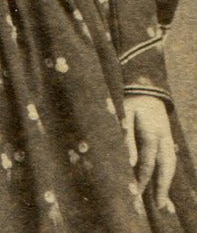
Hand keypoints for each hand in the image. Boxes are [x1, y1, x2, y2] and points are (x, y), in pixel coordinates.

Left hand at [124, 95, 175, 212]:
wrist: (146, 89)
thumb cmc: (131, 102)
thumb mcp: (125, 114)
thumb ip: (126, 135)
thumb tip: (129, 160)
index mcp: (153, 130)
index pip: (148, 159)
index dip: (143, 176)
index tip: (137, 191)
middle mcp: (164, 137)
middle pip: (166, 165)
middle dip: (162, 186)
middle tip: (160, 206)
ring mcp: (168, 138)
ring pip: (170, 164)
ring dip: (167, 183)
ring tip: (163, 203)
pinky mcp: (167, 140)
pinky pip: (170, 160)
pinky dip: (168, 175)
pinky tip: (164, 189)